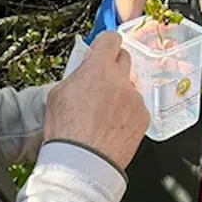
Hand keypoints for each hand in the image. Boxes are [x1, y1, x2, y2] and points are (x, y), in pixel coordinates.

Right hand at [44, 32, 148, 170]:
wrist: (82, 163)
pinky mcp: (143, 117)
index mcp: (98, 69)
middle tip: (101, 81)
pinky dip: (128, 112)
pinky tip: (113, 125)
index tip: (104, 48)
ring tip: (104, 113)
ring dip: (120, 93)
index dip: (106, 43)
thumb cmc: (67, 132)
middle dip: (113, 66)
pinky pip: (137, 106)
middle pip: (124, 58)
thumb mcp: (58, 94)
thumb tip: (85, 69)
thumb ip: (77, 75)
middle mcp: (121, 80)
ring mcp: (135, 99)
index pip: (111, 39)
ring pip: (130, 86)